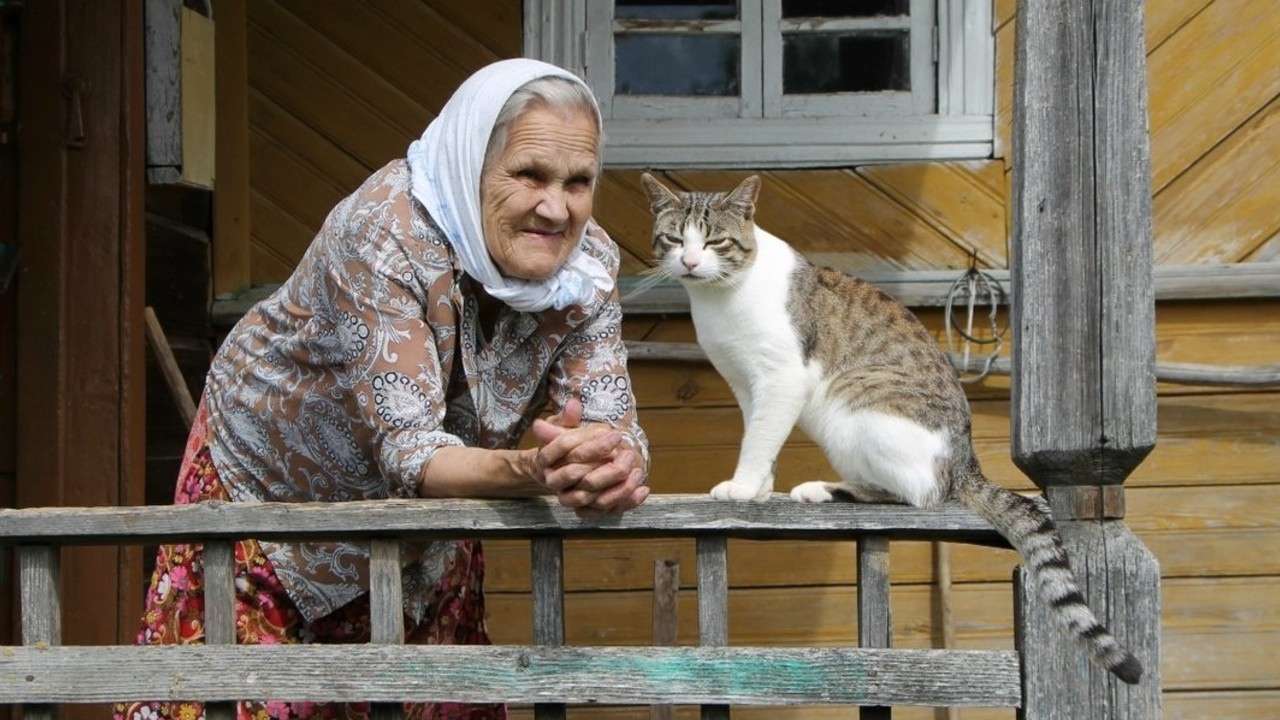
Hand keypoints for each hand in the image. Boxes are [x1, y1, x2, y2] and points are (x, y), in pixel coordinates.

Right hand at [531, 398, 648, 517]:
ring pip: (594, 499)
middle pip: (579, 476)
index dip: (592, 442)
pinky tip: (642, 490)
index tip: (614, 434)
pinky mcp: (585, 511)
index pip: (566, 448)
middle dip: (606, 466)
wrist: (557, 471)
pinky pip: (606, 511)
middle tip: (629, 455)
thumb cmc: (563, 447)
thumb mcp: (562, 428)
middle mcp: (554, 481)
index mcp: (545, 459)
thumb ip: (568, 419)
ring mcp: (569, 498)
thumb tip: (574, 404)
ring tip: (637, 471)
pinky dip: (626, 502)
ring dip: (618, 487)